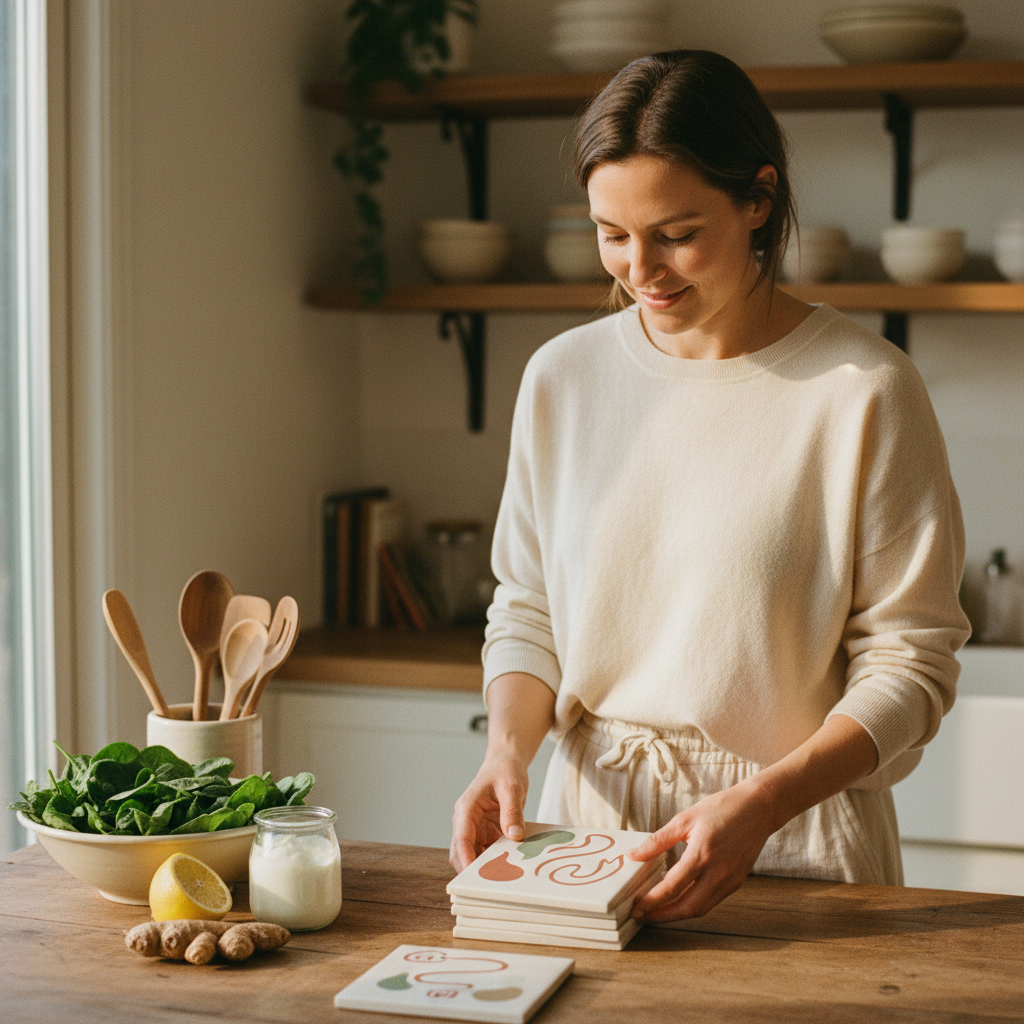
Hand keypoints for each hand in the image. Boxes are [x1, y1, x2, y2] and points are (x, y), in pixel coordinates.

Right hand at [450, 749, 530, 872]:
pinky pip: (487, 852)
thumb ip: (512, 812)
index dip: (466, 858)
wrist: (506, 762)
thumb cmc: (505, 770)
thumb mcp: (511, 788)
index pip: (461, 838)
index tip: (474, 876)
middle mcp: (466, 822)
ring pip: (473, 856)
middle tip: (492, 885)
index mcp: (466, 809)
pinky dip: (495, 861)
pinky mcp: (485, 833)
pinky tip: (511, 868)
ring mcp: (475, 829)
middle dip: (473, 869)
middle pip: (461, 853)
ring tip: (504, 879)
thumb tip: (514, 836)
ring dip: (485, 867)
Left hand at [626, 778, 774, 921]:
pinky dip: (693, 905)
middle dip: (663, 916)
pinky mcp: (737, 882)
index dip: (652, 901)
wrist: (758, 808)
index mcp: (702, 854)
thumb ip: (657, 841)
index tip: (635, 907)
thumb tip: (632, 855)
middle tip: (642, 916)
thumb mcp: (684, 819)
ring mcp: (730, 880)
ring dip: (678, 914)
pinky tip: (679, 899)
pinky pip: (712, 901)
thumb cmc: (721, 809)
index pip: (672, 887)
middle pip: (688, 907)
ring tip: (657, 912)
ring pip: (701, 908)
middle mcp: (718, 872)